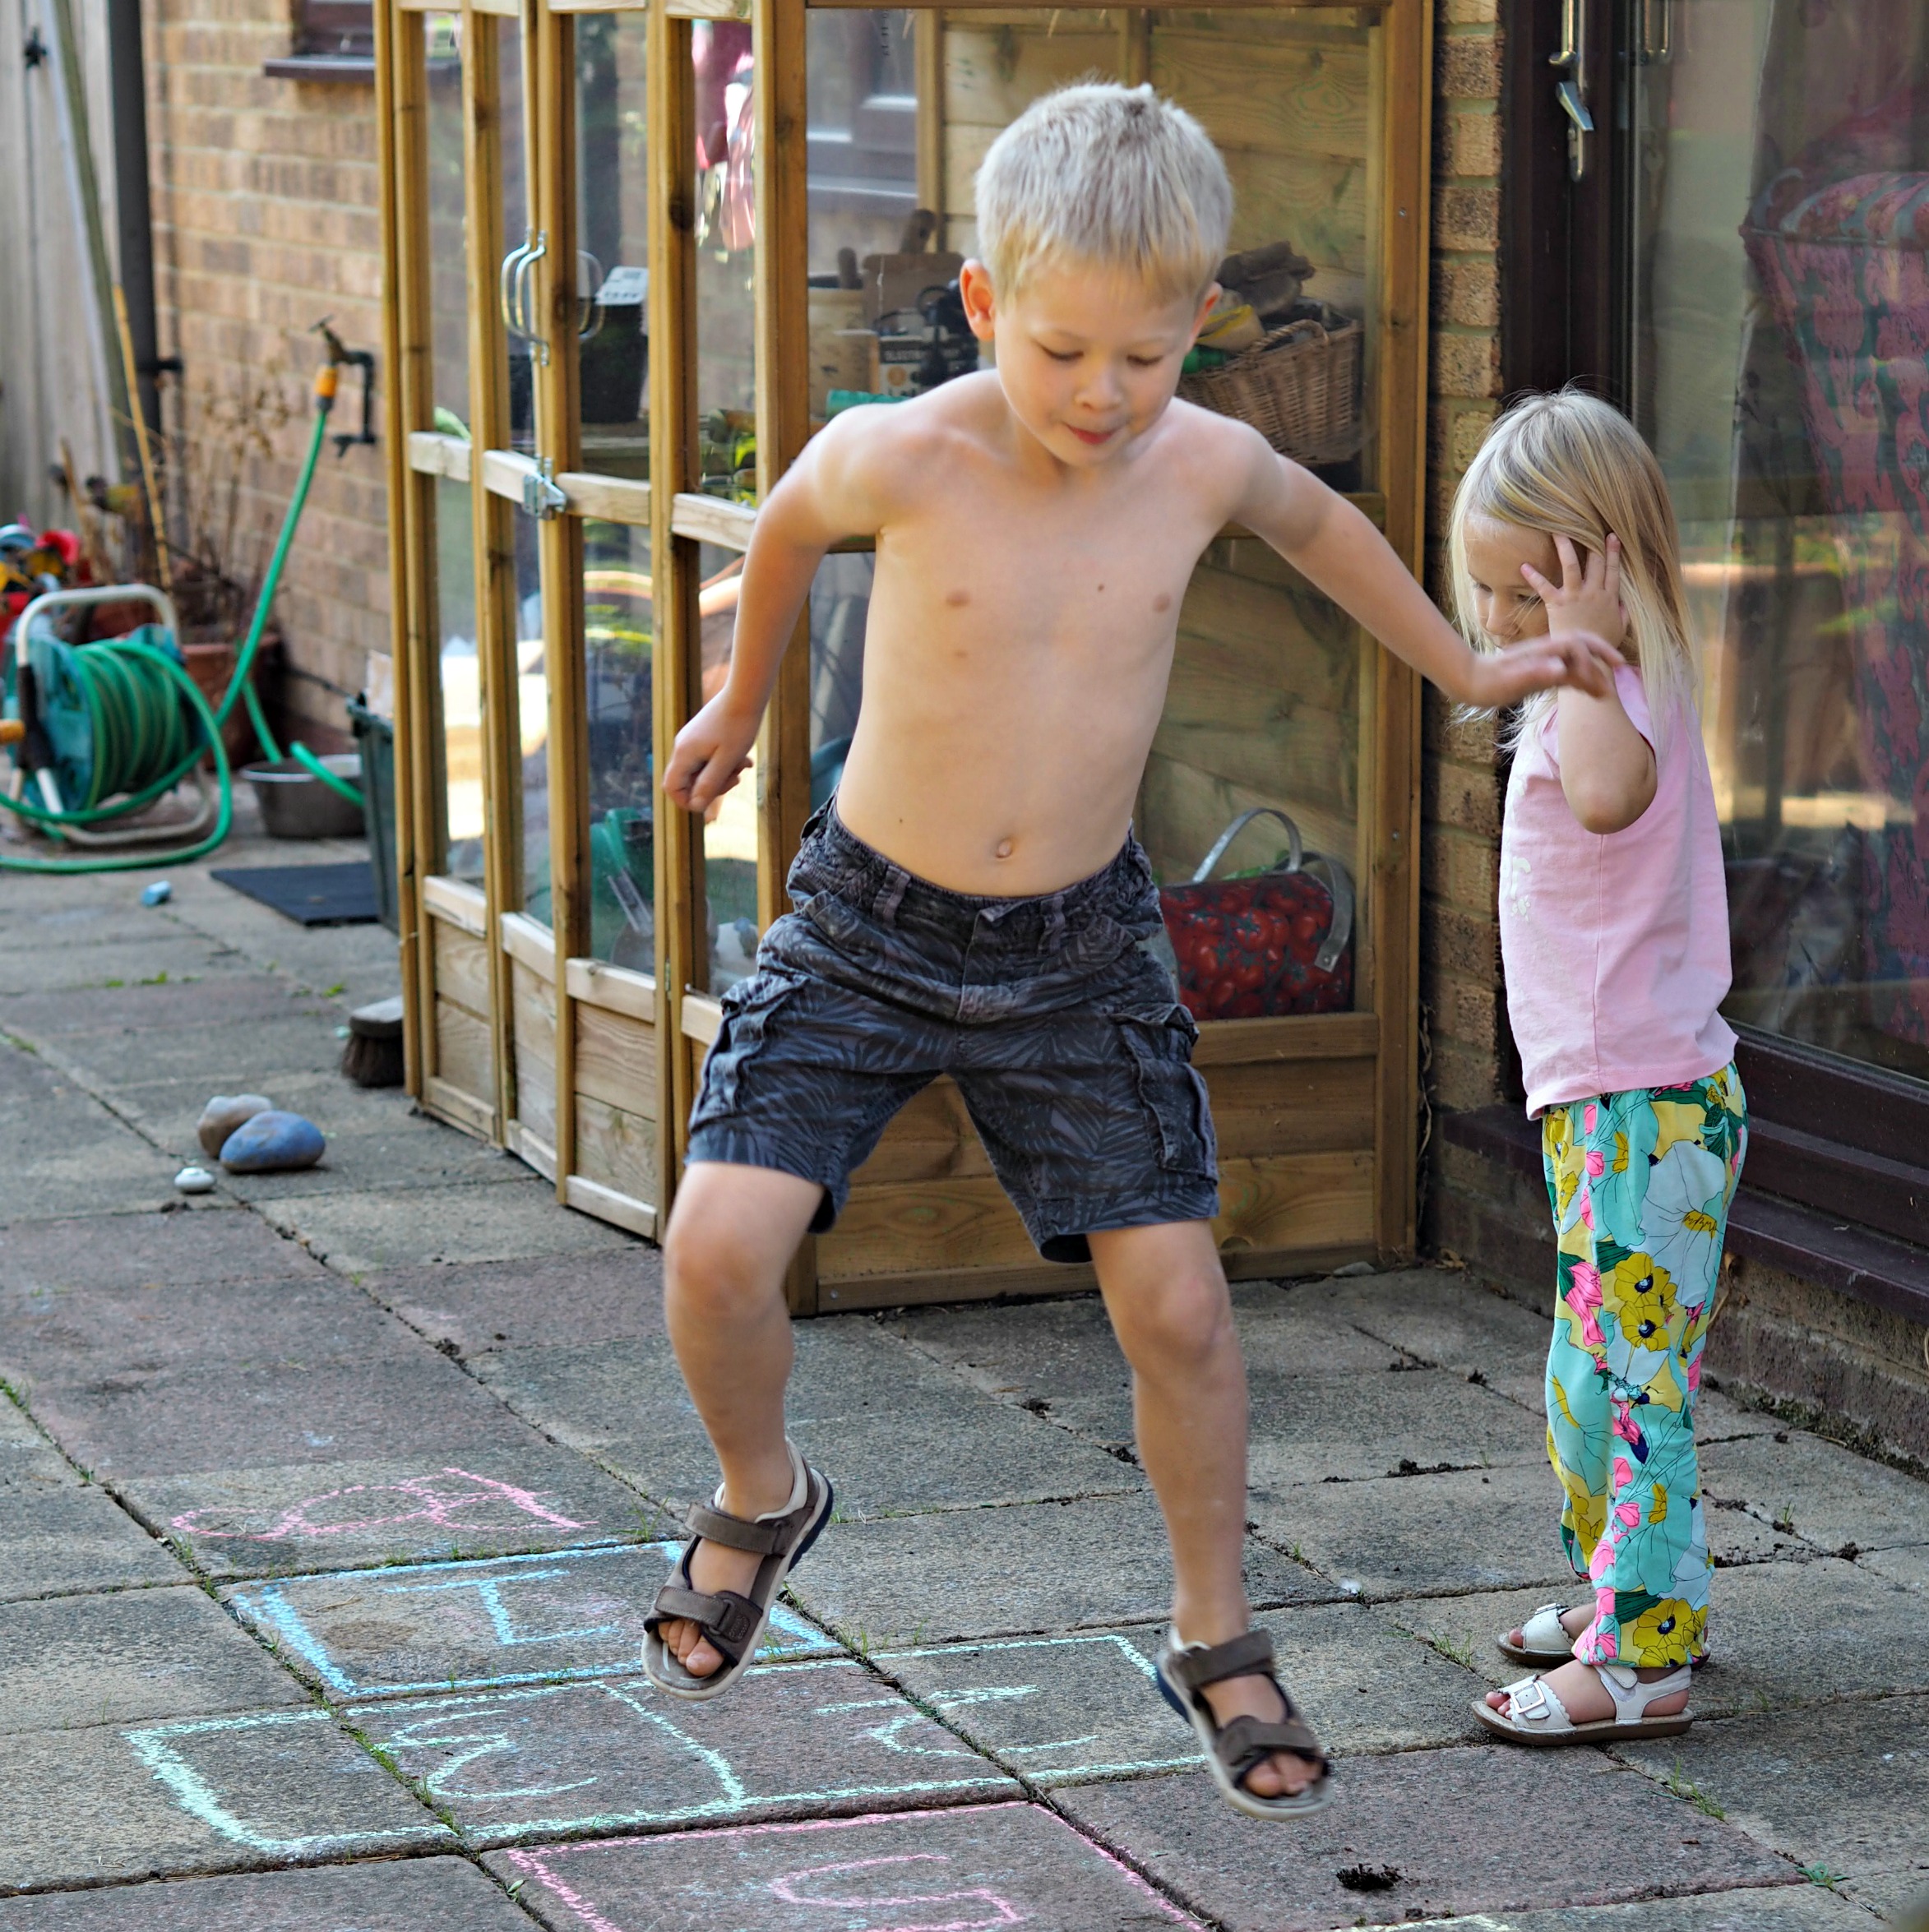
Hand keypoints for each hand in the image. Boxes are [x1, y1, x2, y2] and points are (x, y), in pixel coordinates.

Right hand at [663, 693, 759, 813]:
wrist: (745, 693)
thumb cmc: (739, 726)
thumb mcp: (727, 760)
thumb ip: (710, 784)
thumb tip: (697, 805)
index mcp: (684, 754)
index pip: (672, 788)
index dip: (689, 800)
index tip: (713, 798)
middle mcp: (683, 747)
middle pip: (688, 781)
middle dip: (712, 786)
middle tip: (736, 779)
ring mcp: (691, 741)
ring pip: (701, 770)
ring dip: (722, 774)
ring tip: (744, 765)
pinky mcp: (702, 736)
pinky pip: (708, 758)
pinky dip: (724, 762)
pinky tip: (743, 758)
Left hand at [1463, 630, 1623, 708]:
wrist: (1472, 682)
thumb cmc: (1489, 681)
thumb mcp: (1511, 680)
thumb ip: (1536, 673)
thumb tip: (1560, 669)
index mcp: (1544, 650)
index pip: (1577, 645)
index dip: (1594, 655)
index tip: (1602, 673)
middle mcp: (1548, 653)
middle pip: (1582, 648)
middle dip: (1601, 655)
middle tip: (1619, 670)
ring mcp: (1546, 663)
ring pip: (1577, 663)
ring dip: (1593, 674)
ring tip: (1606, 692)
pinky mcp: (1542, 674)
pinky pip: (1568, 674)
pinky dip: (1582, 681)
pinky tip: (1590, 693)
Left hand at [1521, 533, 1625, 651]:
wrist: (1584, 658)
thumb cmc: (1600, 644)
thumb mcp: (1620, 627)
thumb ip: (1622, 611)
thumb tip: (1622, 601)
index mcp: (1609, 596)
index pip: (1613, 568)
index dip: (1613, 551)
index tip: (1611, 535)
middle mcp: (1593, 592)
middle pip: (1595, 560)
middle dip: (1590, 541)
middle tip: (1584, 521)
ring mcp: (1575, 597)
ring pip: (1571, 565)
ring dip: (1564, 546)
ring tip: (1556, 530)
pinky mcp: (1558, 605)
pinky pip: (1544, 587)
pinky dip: (1533, 576)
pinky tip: (1523, 566)